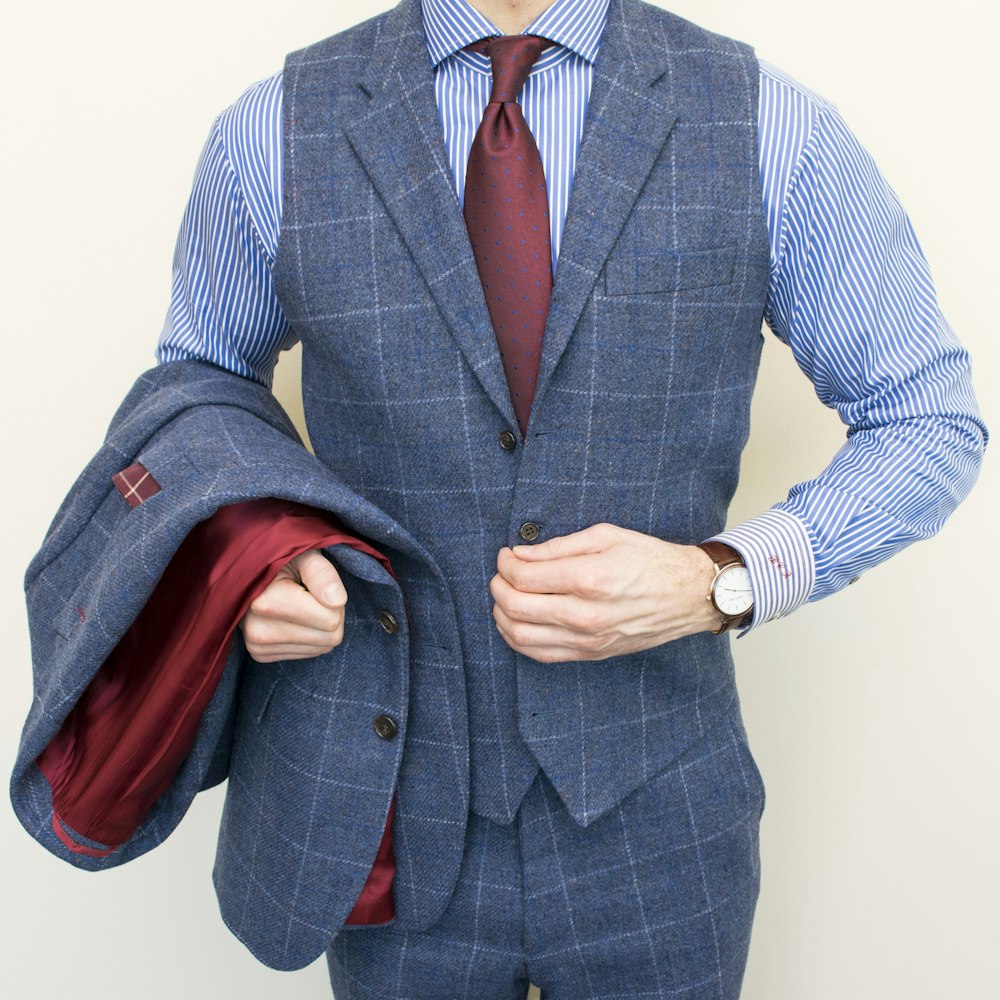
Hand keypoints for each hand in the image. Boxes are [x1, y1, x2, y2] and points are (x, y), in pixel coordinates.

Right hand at [239, 549, 347, 662]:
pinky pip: (308, 653)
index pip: (330, 620)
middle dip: (330, 614)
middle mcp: (258, 630)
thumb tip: (337, 601)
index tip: (317, 586)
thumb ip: (321, 572)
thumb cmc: (284, 561)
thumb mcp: (304, 555)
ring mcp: (257, 646)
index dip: (334, 600)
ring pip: (321, 648)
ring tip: (301, 605)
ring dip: (321, 626)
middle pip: (329, 638)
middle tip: (312, 595)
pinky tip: (293, 618)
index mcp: (266, 603)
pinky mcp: (260, 654)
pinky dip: (309, 636)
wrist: (251, 572)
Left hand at [489, 522, 721, 662]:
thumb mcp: (606, 536)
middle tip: (501, 572)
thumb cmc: (651, 560)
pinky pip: (540, 654)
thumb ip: (559, 546)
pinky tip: (517, 622)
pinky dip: (518, 638)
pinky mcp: (591, 654)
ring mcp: (587, 640)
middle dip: (498, 586)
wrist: (688, 595)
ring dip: (502, 614)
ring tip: (506, 595)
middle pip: (514, 606)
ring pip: (520, 635)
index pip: (523, 576)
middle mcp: (584, 614)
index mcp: (588, 579)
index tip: (507, 554)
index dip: (506, 563)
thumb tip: (521, 554)